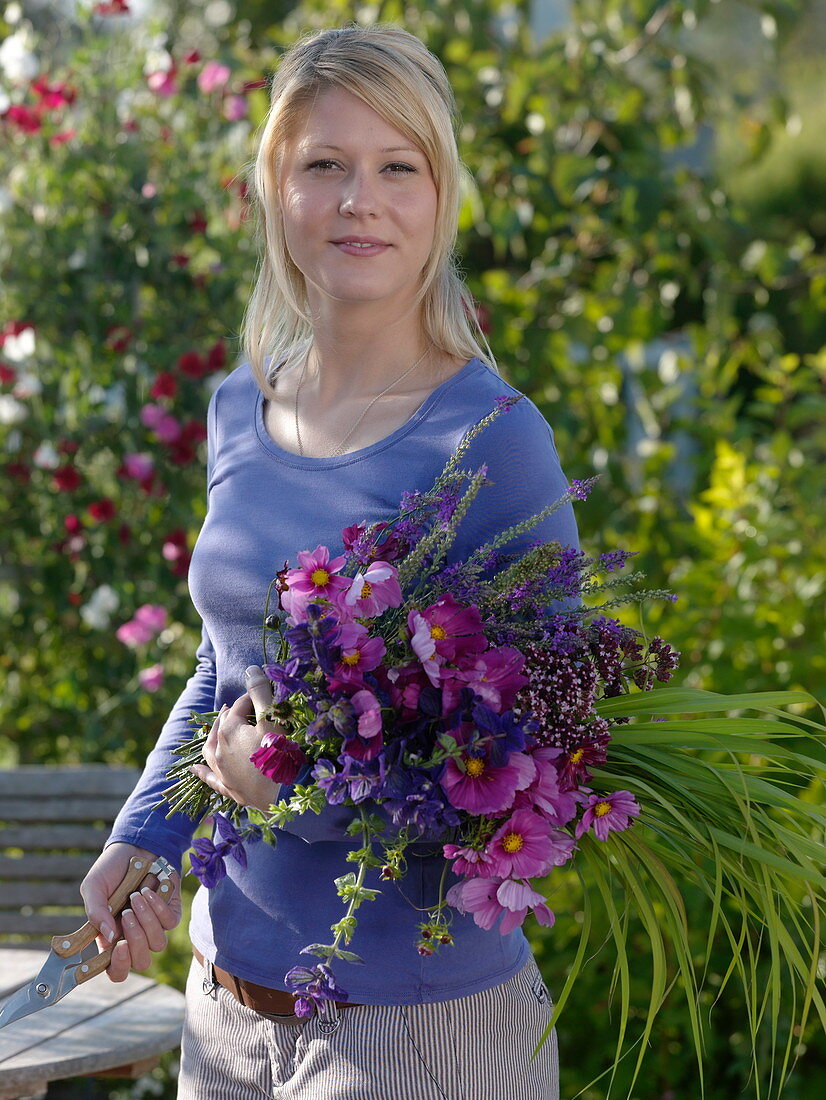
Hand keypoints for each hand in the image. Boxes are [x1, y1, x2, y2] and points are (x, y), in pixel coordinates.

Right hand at [80, 842, 180, 982]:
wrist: (134, 847)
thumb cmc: (111, 870)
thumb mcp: (94, 887)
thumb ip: (96, 912)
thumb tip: (108, 937)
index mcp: (111, 939)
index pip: (116, 970)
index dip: (119, 967)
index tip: (119, 948)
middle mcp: (134, 937)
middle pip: (141, 962)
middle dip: (135, 940)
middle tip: (126, 914)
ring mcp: (154, 926)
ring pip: (157, 943)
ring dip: (146, 920)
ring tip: (135, 897)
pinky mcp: (170, 913)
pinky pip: (170, 922)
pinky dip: (158, 907)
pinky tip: (148, 891)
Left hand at [191, 665, 283, 811]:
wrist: (281, 797)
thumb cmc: (279, 756)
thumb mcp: (273, 721)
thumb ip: (261, 693)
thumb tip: (251, 669)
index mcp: (229, 730)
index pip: (240, 706)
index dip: (254, 697)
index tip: (267, 694)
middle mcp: (218, 749)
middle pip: (223, 724)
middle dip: (234, 713)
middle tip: (245, 706)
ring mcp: (221, 769)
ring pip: (210, 747)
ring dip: (213, 734)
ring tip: (217, 726)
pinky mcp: (226, 787)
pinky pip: (209, 777)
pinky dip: (201, 771)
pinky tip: (193, 770)